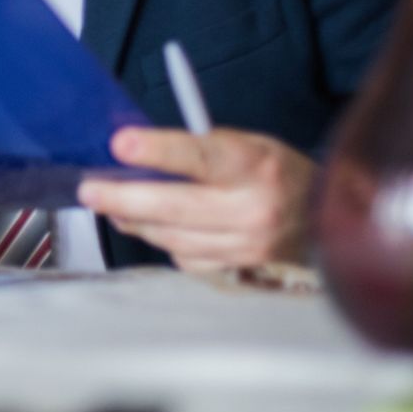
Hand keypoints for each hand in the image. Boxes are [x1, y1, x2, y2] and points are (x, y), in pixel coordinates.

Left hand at [77, 127, 313, 272]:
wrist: (323, 218)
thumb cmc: (271, 172)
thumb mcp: (245, 144)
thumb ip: (196, 149)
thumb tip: (134, 156)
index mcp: (254, 164)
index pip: (200, 156)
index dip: (158, 150)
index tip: (120, 144)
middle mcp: (252, 208)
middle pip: (174, 207)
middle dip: (123, 198)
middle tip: (89, 191)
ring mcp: (245, 244)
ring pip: (171, 237)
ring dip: (134, 220)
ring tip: (111, 205)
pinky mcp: (236, 267)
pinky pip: (182, 256)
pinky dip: (160, 240)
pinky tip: (149, 225)